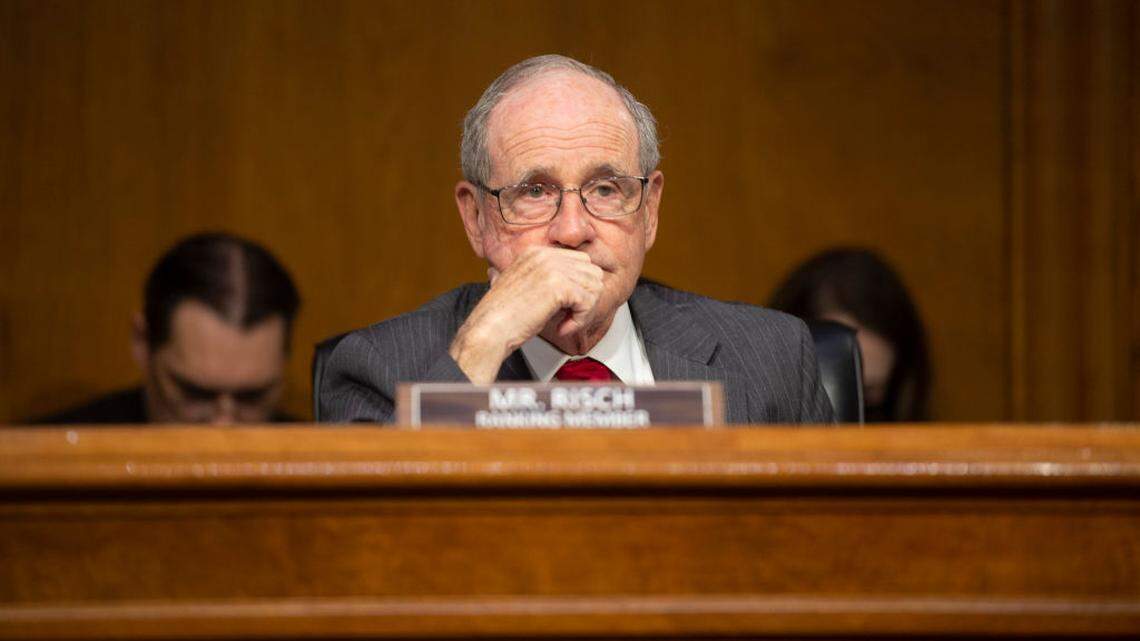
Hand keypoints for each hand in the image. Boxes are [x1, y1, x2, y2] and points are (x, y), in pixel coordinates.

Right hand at [449, 246, 604, 383]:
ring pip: (594, 286)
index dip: (580, 286)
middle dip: (588, 297)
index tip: (568, 306)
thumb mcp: (525, 287)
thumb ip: (546, 279)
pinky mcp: (558, 286)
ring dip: (585, 310)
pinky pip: (588, 302)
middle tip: (572, 316)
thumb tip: (574, 287)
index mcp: (536, 252)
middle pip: (592, 271)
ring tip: (567, 323)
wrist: (489, 329)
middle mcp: (545, 255)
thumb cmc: (503, 316)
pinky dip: (580, 320)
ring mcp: (552, 268)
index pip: (580, 261)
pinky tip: (564, 328)